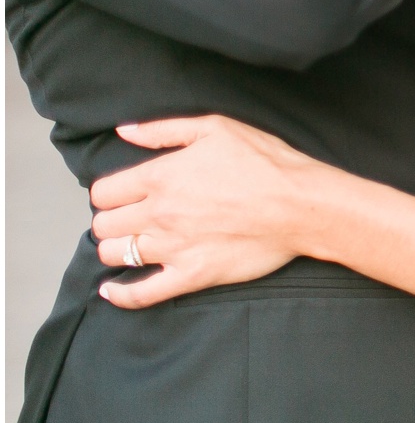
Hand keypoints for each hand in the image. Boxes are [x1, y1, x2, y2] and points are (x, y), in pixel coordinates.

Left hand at [88, 115, 329, 308]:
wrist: (302, 205)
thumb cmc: (266, 164)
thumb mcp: (217, 128)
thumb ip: (165, 129)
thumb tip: (125, 131)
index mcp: (160, 176)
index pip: (104, 191)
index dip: (109, 192)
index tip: (123, 194)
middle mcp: (158, 214)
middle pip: (104, 224)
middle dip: (112, 220)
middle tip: (130, 218)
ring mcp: (173, 248)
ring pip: (114, 255)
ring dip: (116, 249)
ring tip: (132, 244)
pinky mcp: (191, 275)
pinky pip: (141, 293)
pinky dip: (121, 295)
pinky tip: (113, 290)